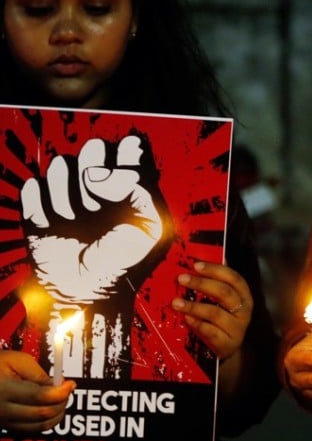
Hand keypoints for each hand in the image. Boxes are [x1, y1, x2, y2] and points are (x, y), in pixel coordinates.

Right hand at [0, 351, 74, 431]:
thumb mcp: (16, 360)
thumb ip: (38, 373)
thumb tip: (59, 386)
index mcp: (4, 390)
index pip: (41, 397)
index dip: (61, 391)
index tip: (70, 384)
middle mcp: (2, 410)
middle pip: (43, 414)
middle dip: (62, 402)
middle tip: (67, 390)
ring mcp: (3, 421)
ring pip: (40, 426)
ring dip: (57, 414)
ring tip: (60, 399)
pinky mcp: (6, 426)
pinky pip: (32, 429)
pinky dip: (46, 421)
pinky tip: (50, 408)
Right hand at [21, 136, 170, 304]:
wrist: (87, 290)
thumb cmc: (121, 261)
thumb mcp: (148, 229)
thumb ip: (138, 194)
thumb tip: (98, 176)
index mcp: (126, 187)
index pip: (126, 151)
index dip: (125, 154)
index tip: (127, 168)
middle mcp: (96, 185)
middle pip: (92, 150)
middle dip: (95, 173)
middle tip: (97, 204)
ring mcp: (65, 194)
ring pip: (60, 166)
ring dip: (69, 194)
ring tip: (76, 219)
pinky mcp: (37, 208)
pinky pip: (34, 188)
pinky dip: (43, 206)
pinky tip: (54, 223)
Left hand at [171, 261, 252, 360]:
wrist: (228, 349)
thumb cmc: (223, 320)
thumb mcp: (225, 303)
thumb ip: (218, 284)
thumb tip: (202, 260)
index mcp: (244, 296)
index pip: (234, 278)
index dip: (215, 270)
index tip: (196, 265)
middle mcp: (243, 310)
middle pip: (224, 292)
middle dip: (201, 283)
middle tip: (182, 278)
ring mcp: (236, 328)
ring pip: (214, 312)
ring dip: (193, 306)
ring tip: (175, 302)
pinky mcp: (226, 343)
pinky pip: (209, 330)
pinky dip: (196, 323)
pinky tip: (186, 318)